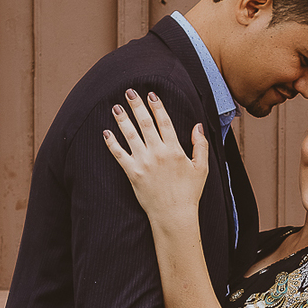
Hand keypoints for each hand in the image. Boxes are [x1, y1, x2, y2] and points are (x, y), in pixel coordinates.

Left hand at [103, 91, 208, 225]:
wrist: (174, 215)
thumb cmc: (189, 193)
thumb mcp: (201, 168)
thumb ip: (200, 145)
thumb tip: (197, 126)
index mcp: (175, 150)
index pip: (164, 122)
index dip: (157, 106)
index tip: (151, 94)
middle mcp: (158, 153)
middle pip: (145, 123)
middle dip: (136, 106)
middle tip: (129, 92)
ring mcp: (144, 163)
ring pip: (130, 135)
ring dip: (122, 119)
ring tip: (115, 107)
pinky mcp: (132, 173)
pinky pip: (119, 155)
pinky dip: (111, 143)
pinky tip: (106, 132)